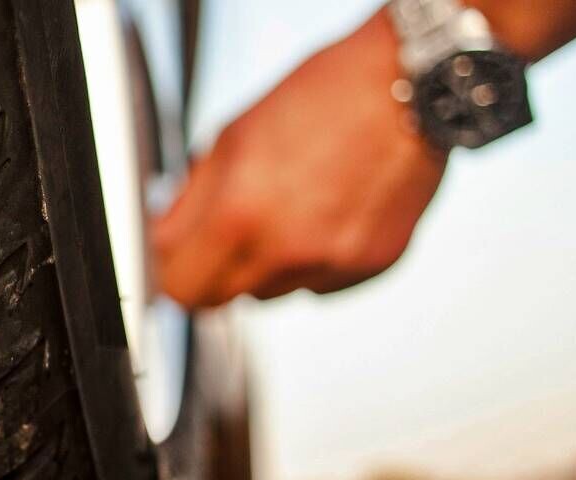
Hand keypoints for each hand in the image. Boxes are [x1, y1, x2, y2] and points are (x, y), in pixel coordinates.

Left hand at [153, 11, 447, 308]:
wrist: (409, 85)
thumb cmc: (326, 95)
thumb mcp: (233, 135)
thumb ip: (193, 198)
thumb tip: (166, 235)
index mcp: (240, 211)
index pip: (180, 286)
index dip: (170, 270)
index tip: (173, 255)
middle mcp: (287, 249)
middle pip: (222, 299)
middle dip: (211, 270)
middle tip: (221, 232)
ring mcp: (332, 264)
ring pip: (271, 292)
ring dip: (265, 264)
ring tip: (288, 206)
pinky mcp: (371, 266)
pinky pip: (320, 284)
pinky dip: (312, 261)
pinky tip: (326, 212)